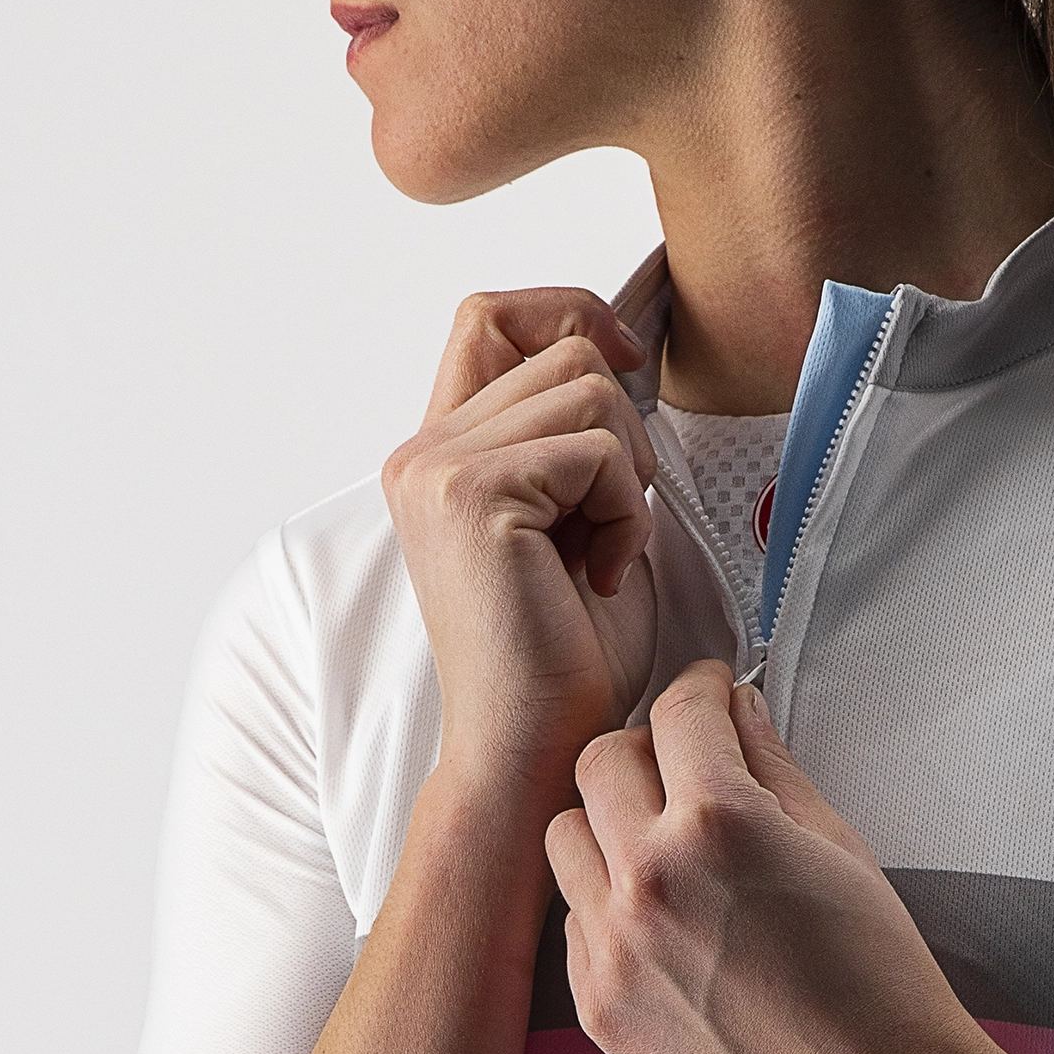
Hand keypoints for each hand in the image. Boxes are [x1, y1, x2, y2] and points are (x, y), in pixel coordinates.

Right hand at [383, 288, 657, 802]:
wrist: (536, 742)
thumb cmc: (567, 649)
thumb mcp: (568, 518)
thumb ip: (566, 438)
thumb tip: (619, 352)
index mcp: (439, 452)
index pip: (490, 316)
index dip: (568, 310)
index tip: (630, 360)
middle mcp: (422, 451)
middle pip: (565, 353)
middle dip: (622, 433)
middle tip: (609, 526)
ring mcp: (438, 469)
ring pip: (589, 392)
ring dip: (626, 477)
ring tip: (601, 553)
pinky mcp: (473, 495)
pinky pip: (597, 452)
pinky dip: (626, 514)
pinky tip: (601, 576)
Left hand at [543, 661, 1049, 1053]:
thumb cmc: (881, 976)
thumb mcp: (840, 849)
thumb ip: (776, 769)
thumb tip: (740, 713)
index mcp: (720, 823)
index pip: (678, 712)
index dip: (702, 688)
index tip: (713, 692)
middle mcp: (649, 876)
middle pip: (599, 760)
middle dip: (646, 746)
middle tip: (685, 762)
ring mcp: (613, 947)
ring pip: (562, 835)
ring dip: (606, 819)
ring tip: (659, 838)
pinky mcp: (598, 1007)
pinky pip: (571, 919)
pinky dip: (603, 899)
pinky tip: (657, 913)